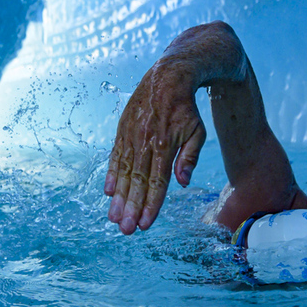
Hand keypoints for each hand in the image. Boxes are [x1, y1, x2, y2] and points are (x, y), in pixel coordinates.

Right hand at [104, 62, 206, 233]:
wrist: (167, 77)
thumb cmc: (186, 109)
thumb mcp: (196, 132)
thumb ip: (189, 158)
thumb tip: (182, 183)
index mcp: (164, 145)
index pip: (157, 182)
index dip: (151, 204)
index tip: (145, 224)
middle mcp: (144, 142)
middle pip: (138, 181)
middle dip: (131, 208)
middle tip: (125, 230)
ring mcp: (131, 136)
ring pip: (124, 172)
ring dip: (119, 197)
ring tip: (113, 218)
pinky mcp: (122, 131)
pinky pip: (115, 156)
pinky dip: (112, 174)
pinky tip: (109, 192)